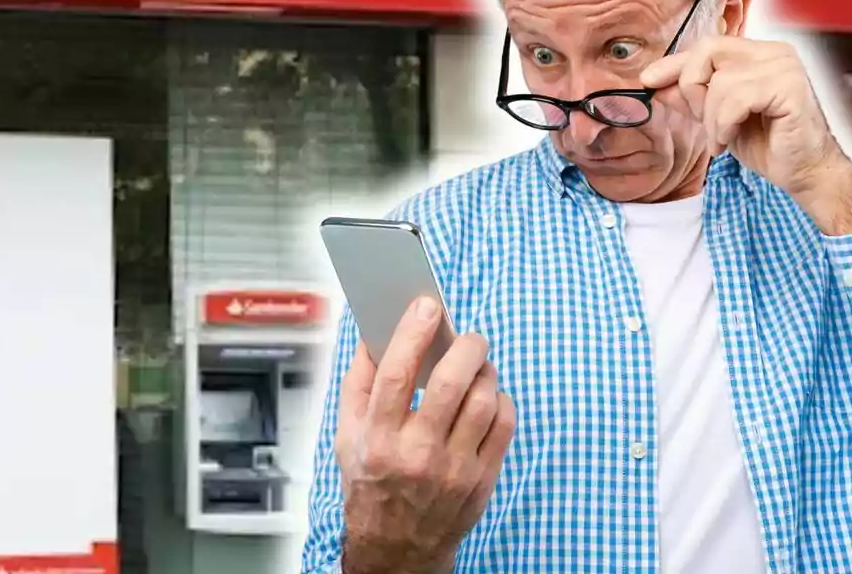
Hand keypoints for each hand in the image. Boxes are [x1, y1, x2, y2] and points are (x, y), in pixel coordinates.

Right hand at [335, 297, 516, 573]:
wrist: (397, 547)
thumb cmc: (372, 483)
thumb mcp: (347, 434)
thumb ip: (359, 381)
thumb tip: (372, 332)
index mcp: (377, 438)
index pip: (396, 375)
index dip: (412, 333)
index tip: (427, 305)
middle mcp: (416, 454)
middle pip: (449, 384)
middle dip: (465, 346)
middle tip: (467, 336)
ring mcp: (454, 469)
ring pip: (483, 401)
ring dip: (485, 371)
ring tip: (477, 364)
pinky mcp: (482, 480)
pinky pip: (504, 426)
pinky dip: (501, 400)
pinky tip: (488, 395)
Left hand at [640, 36, 851, 233]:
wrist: (803, 172)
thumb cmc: (766, 143)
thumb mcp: (717, 117)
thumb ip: (691, 96)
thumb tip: (653, 83)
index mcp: (758, 53)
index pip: (706, 46)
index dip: (674, 64)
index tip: (647, 81)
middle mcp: (774, 52)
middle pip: (708, 52)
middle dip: (692, 89)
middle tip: (700, 119)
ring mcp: (785, 67)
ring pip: (720, 82)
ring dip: (711, 119)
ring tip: (720, 139)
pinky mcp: (790, 88)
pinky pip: (736, 99)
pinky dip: (724, 125)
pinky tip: (730, 140)